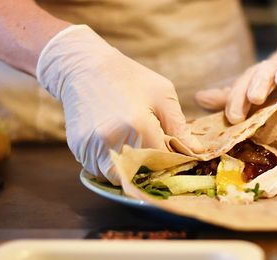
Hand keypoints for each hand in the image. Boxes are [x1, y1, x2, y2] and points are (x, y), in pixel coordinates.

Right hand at [37, 25, 201, 184]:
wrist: (83, 66)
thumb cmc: (129, 77)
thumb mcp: (162, 94)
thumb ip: (180, 127)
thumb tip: (197, 152)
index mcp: (138, 125)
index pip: (162, 161)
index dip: (171, 162)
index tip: (174, 156)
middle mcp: (113, 140)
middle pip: (140, 174)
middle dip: (150, 169)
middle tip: (156, 156)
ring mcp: (92, 146)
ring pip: (118, 177)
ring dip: (130, 171)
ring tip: (134, 148)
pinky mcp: (79, 148)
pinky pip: (99, 170)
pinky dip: (112, 165)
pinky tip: (117, 145)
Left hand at [195, 47, 276, 123]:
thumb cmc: (268, 86)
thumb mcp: (247, 93)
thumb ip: (226, 99)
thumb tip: (198, 98)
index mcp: (253, 78)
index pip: (241, 87)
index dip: (236, 101)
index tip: (234, 118)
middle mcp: (270, 72)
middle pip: (262, 74)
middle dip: (257, 85)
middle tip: (254, 98)